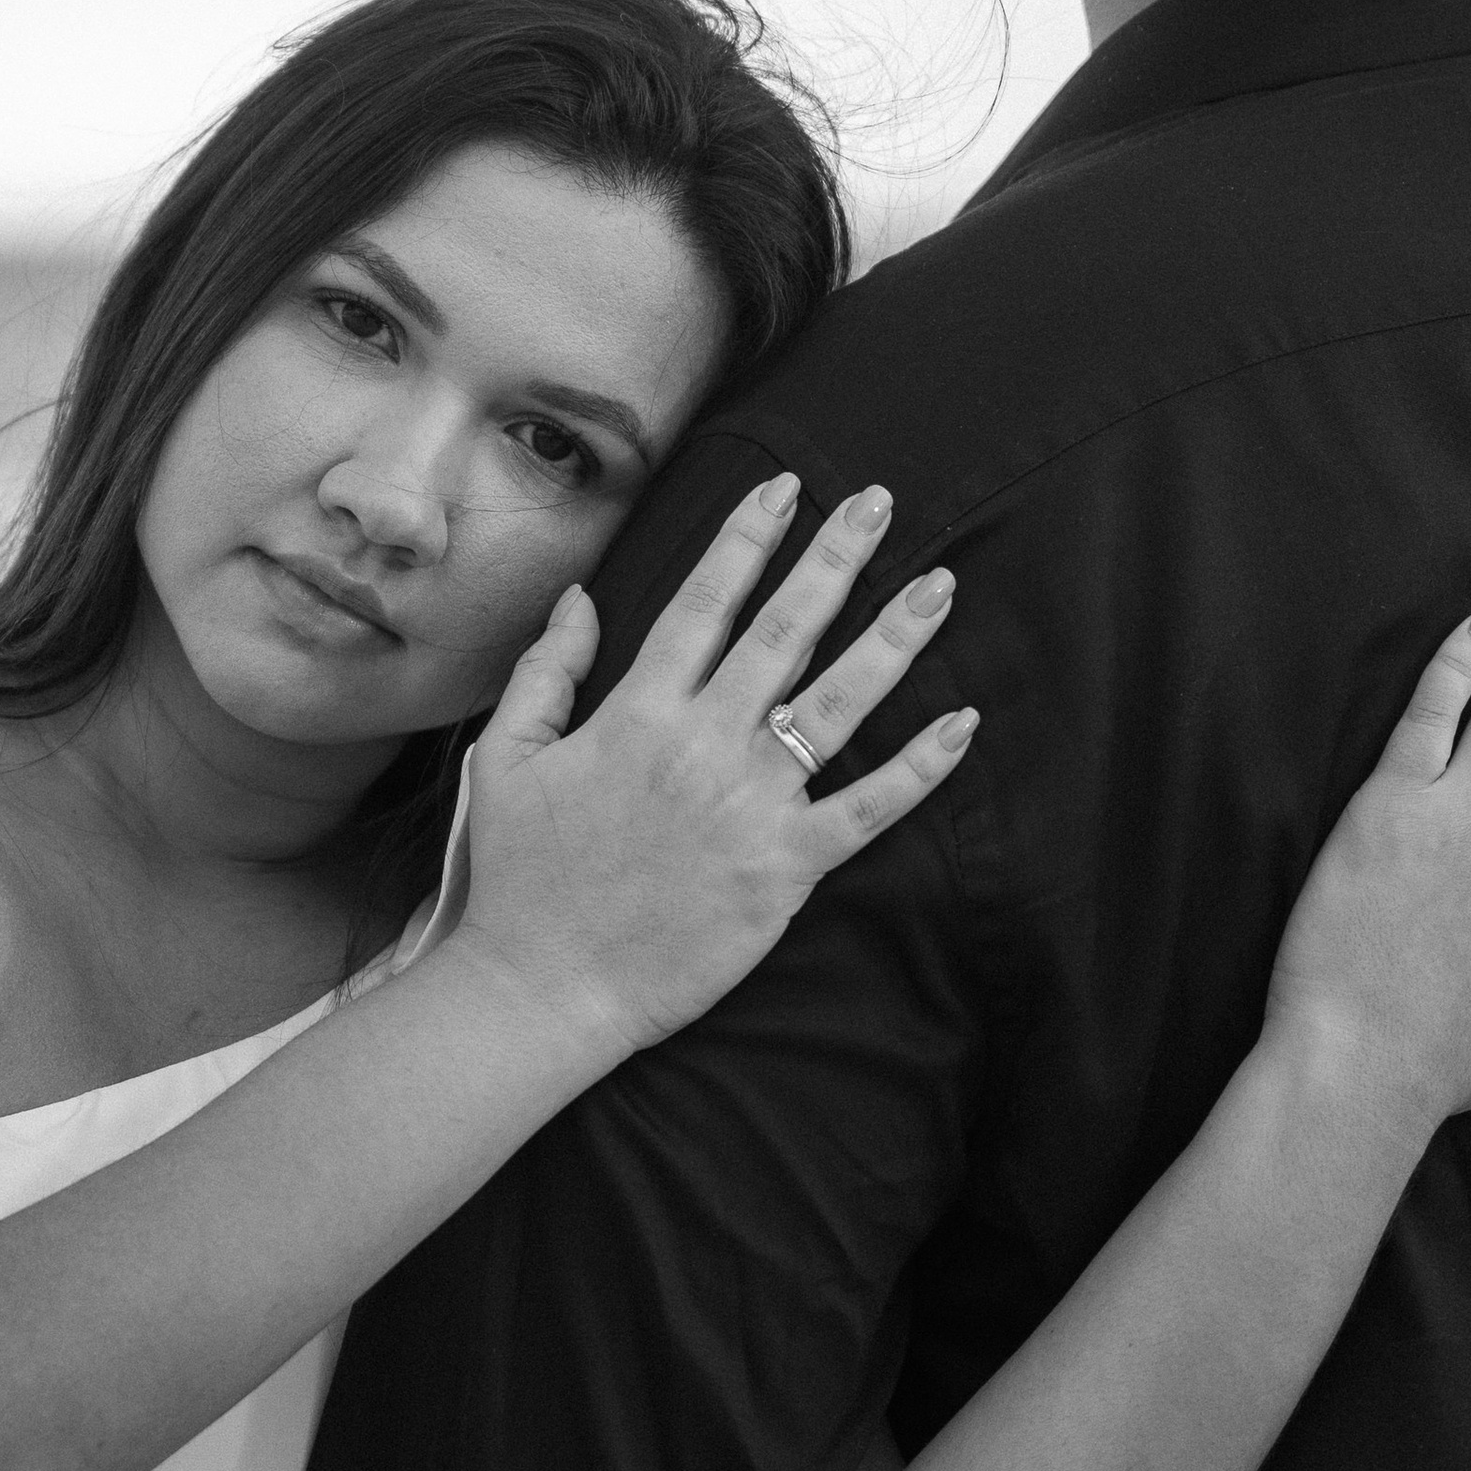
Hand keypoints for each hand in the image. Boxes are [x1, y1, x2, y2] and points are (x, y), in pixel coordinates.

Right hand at [455, 474, 975, 1067]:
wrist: (543, 984)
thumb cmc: (520, 875)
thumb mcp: (509, 756)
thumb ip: (548, 670)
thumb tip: (583, 597)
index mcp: (639, 712)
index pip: (704, 602)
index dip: (748, 539)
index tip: (786, 487)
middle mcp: (703, 744)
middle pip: (784, 632)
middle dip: (836, 558)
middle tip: (880, 501)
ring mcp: (750, 805)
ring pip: (836, 706)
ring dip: (893, 640)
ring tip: (940, 586)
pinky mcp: (785, 871)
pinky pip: (865, 811)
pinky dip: (918, 768)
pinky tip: (961, 723)